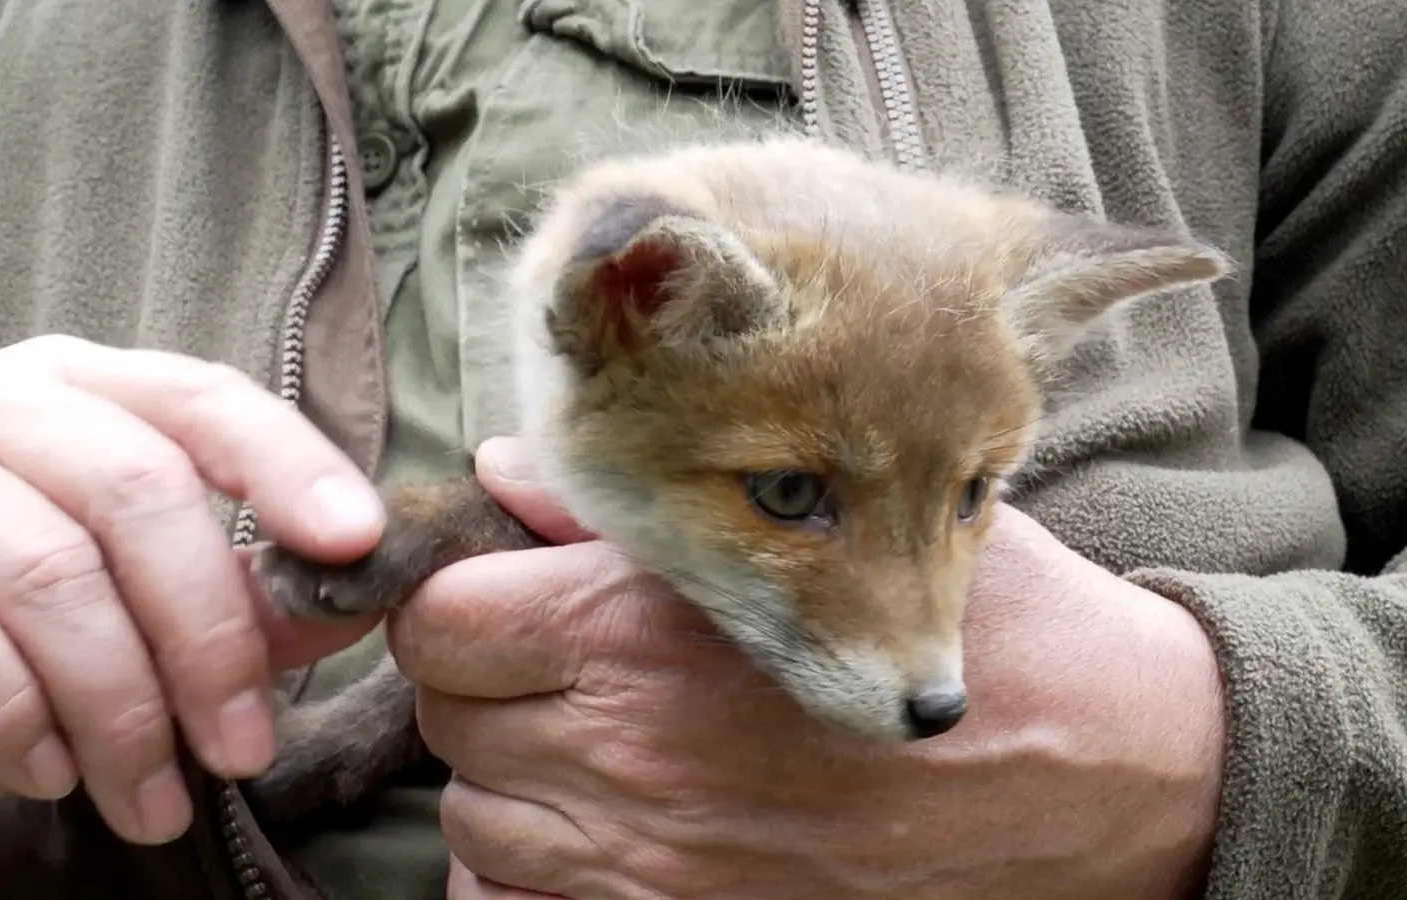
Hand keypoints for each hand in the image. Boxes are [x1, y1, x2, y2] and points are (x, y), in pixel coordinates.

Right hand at [0, 336, 384, 856]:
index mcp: (77, 390)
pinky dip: (12, 710)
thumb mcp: (136, 632)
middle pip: (136, 485)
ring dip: (119, 705)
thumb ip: (239, 603)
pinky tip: (47, 774)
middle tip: (243, 748)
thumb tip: (355, 599)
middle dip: (208, 634)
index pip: (202, 397)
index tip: (357, 544)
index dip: (287, 463)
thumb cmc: (0, 660)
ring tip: (150, 800)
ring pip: (47, 567)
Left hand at [390, 437, 1226, 898]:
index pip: (440, 617)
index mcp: (644, 626)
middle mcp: (630, 747)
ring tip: (577, 738)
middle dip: (476, 677)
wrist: (1100, 764)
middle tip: (540, 655)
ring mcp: (655, 856)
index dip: (451, 597)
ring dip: (505, 775)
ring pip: (474, 819)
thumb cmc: (963, 620)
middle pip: (446, 713)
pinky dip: (531, 875)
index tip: (493, 590)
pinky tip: (590, 829)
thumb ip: (638, 501)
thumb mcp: (824, 517)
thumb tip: (505, 472)